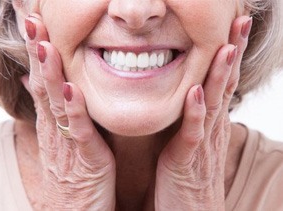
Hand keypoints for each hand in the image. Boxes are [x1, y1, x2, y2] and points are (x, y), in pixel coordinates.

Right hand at [21, 14, 115, 209]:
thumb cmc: (71, 172)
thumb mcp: (58, 137)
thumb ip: (51, 109)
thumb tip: (34, 83)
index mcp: (52, 121)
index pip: (41, 78)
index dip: (36, 50)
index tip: (32, 21)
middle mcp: (55, 127)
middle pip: (43, 84)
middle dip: (37, 51)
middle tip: (31, 19)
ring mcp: (67, 142)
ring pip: (55, 102)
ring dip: (49, 73)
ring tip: (44, 44)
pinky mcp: (86, 158)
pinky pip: (78, 130)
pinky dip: (74, 109)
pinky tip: (70, 89)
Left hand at [155, 16, 251, 209]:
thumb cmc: (189, 174)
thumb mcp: (193, 140)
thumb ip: (194, 118)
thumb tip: (193, 94)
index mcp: (210, 122)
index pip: (223, 82)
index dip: (229, 55)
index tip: (232, 28)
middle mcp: (211, 128)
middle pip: (225, 85)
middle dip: (232, 53)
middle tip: (240, 23)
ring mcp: (201, 143)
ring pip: (213, 104)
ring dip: (220, 75)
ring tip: (226, 48)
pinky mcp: (187, 159)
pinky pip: (192, 133)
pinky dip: (196, 112)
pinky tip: (197, 92)